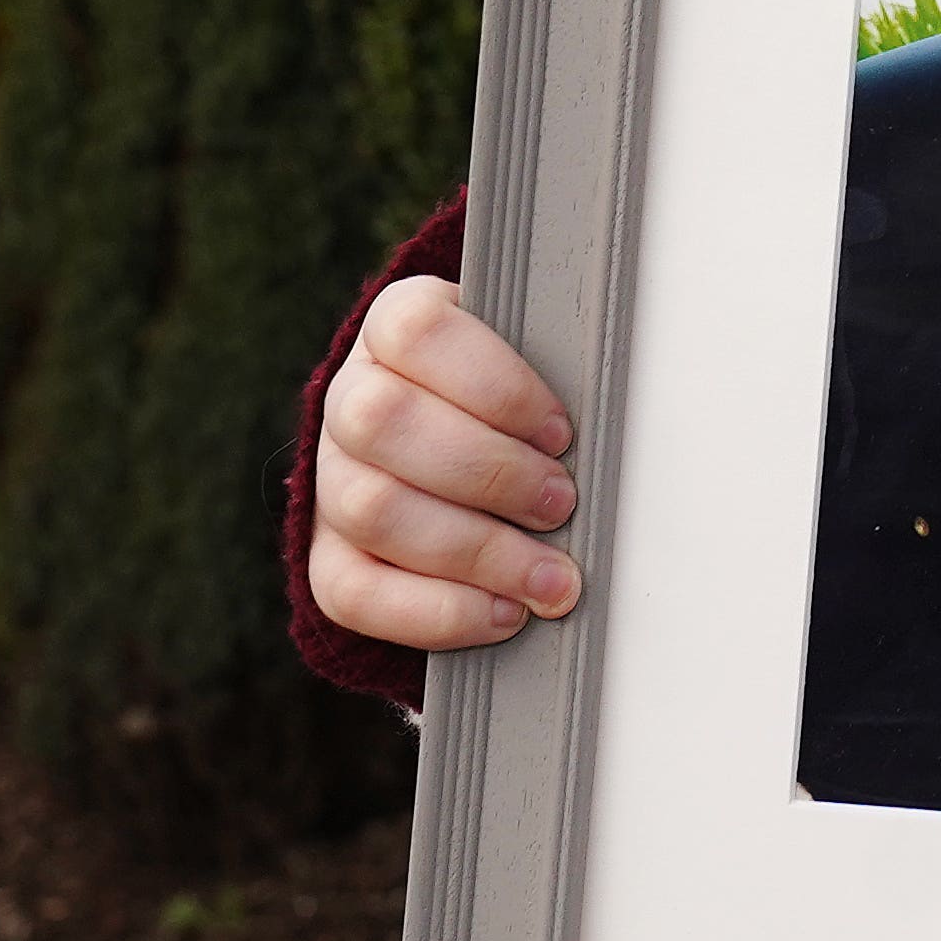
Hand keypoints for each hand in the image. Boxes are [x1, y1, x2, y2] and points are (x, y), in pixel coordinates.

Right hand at [308, 276, 581, 652]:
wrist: (452, 448)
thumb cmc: (512, 399)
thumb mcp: (533, 360)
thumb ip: (558, 373)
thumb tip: (614, 432)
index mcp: (396, 327)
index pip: (418, 332)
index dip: (495, 385)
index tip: (561, 431)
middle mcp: (350, 399)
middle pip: (383, 423)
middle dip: (489, 471)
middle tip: (562, 502)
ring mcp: (331, 479)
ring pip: (371, 509)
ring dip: (476, 551)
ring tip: (550, 576)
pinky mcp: (326, 553)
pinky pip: (352, 591)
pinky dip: (435, 611)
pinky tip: (502, 613)